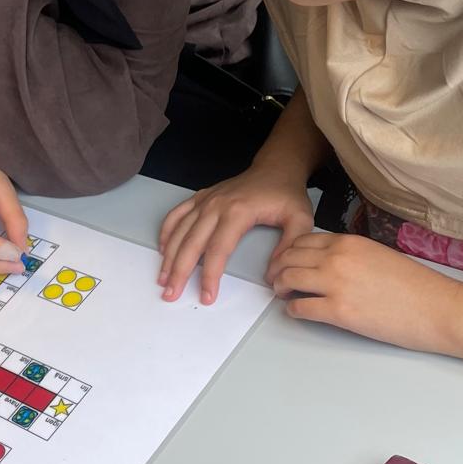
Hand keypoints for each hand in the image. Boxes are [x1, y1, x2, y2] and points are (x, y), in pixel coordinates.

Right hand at [158, 162, 313, 304]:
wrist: (276, 167)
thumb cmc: (285, 193)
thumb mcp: (300, 219)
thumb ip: (289, 247)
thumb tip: (272, 274)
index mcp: (238, 211)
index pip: (217, 250)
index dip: (209, 275)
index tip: (207, 296)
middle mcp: (215, 205)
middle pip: (191, 243)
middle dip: (179, 271)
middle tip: (171, 293)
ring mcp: (205, 200)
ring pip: (179, 231)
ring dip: (168, 256)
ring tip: (162, 278)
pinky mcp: (200, 197)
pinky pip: (176, 215)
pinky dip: (166, 232)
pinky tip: (162, 248)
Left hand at [268, 232, 460, 352]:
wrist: (439, 308)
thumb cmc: (416, 286)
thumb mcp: (378, 255)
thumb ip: (351, 255)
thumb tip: (328, 263)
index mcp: (348, 242)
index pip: (302, 241)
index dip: (288, 252)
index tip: (286, 262)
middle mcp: (337, 258)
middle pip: (289, 258)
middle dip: (278, 268)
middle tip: (276, 279)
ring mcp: (335, 284)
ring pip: (288, 279)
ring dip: (280, 287)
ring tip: (282, 294)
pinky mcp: (338, 311)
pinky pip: (300, 307)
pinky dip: (292, 310)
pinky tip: (296, 311)